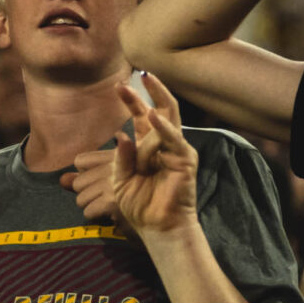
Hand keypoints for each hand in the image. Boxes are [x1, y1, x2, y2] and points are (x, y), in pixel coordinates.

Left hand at [62, 72, 198, 233]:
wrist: (158, 227)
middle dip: (148, 92)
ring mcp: (177, 150)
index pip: (142, 118)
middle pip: (160, 110)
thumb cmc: (140, 205)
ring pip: (167, 119)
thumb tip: (121, 134)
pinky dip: (163, 127)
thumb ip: (121, 157)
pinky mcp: (185, 159)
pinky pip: (173, 139)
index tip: (119, 86)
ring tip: (142, 83)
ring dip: (153, 101)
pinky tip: (152, 116)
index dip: (132, 101)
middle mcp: (164, 145)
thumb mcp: (121, 179)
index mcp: (149, 147)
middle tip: (135, 75)